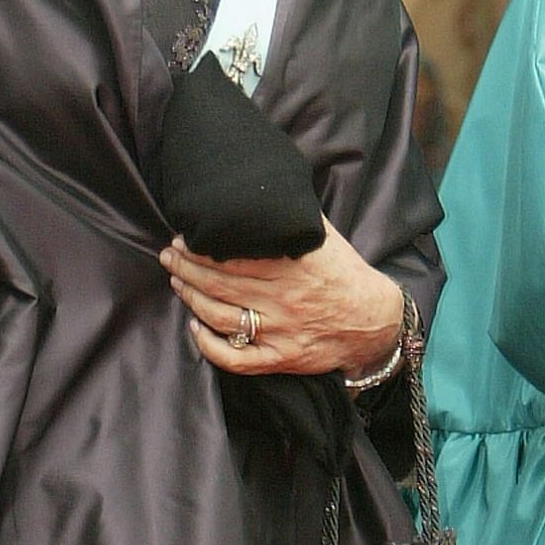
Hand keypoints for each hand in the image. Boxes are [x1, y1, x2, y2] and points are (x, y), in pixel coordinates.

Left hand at [159, 219, 402, 377]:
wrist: (375, 319)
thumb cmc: (344, 273)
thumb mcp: (323, 236)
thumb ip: (292, 217)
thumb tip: (264, 185)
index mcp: (293, 265)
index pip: (233, 257)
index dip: (200, 248)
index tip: (184, 237)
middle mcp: (284, 298)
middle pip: (220, 284)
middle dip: (186, 268)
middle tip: (169, 256)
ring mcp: (282, 331)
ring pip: (222, 316)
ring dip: (191, 298)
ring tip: (176, 282)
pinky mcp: (283, 358)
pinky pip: (239, 359)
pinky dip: (211, 347)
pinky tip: (195, 328)